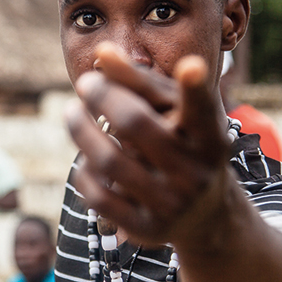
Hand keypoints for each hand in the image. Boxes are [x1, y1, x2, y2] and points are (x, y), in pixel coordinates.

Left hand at [65, 43, 230, 247]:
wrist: (205, 214)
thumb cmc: (184, 144)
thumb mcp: (175, 113)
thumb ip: (141, 82)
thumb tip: (102, 52)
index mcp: (210, 138)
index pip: (201, 110)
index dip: (196, 89)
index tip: (191, 65)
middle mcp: (196, 173)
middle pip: (136, 124)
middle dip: (103, 96)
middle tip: (85, 83)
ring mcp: (172, 204)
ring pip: (109, 161)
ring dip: (81, 131)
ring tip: (72, 112)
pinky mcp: (148, 229)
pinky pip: (100, 197)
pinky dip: (84, 172)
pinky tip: (83, 156)